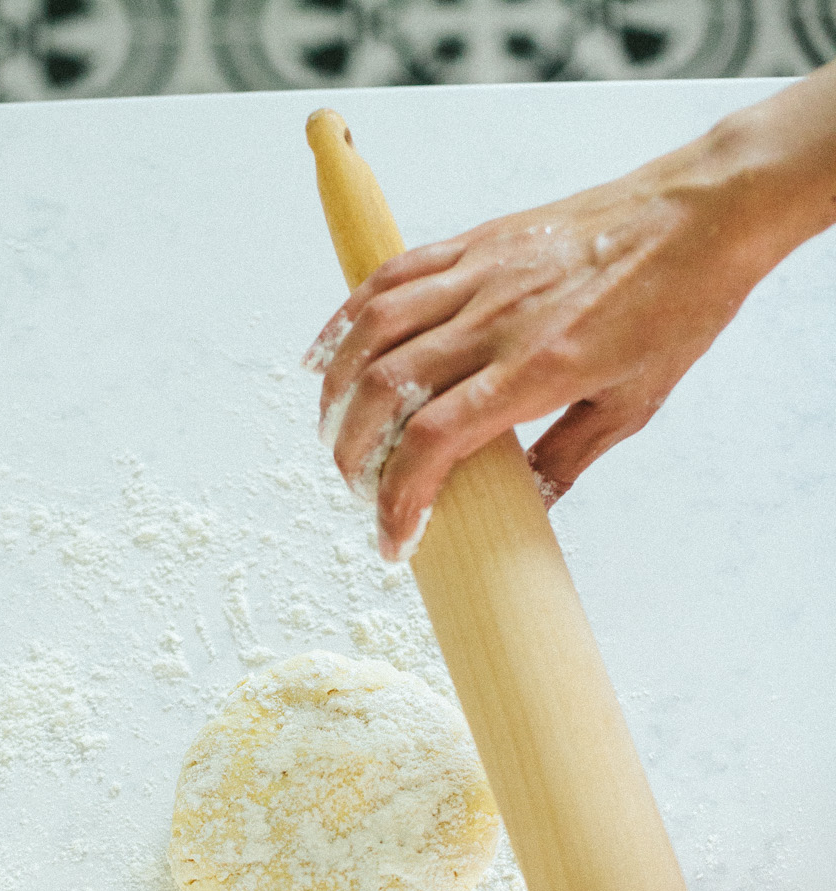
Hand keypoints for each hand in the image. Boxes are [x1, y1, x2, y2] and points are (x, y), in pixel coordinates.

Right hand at [304, 66, 835, 559]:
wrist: (701, 214)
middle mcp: (496, 320)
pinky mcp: (475, 242)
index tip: (394, 539)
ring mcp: (480, 275)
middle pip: (387, 390)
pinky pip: (389, 278)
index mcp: (538, 369)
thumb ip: (568, 456)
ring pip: (373, 332)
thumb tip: (526, 502)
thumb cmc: (678, 306)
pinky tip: (327, 356)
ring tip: (331, 434)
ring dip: (337, 391)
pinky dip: (345, 320)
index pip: (435, 440)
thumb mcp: (633, 405)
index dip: (399, 498)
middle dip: (353, 452)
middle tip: (356, 490)